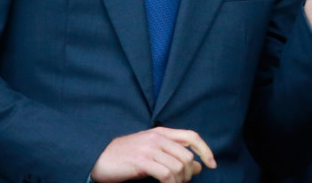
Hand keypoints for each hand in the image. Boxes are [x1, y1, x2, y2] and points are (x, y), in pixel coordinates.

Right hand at [90, 127, 215, 182]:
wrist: (100, 157)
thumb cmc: (127, 157)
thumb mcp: (153, 153)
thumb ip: (174, 156)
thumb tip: (198, 166)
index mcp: (162, 132)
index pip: (192, 136)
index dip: (205, 150)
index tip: (212, 164)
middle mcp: (158, 137)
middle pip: (187, 156)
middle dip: (189, 173)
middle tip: (181, 182)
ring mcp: (150, 148)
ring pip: (179, 166)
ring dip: (179, 181)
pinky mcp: (142, 161)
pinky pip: (166, 174)